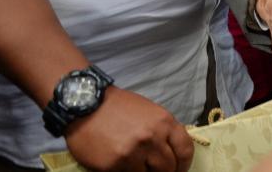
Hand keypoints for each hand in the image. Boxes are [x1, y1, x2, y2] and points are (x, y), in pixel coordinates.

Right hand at [65, 86, 193, 171]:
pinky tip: (124, 166)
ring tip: (139, 165)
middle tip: (158, 171)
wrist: (86, 105)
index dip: (185, 165)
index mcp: (164, 122)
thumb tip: (173, 150)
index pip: (185, 150)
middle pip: (169, 167)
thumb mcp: (149, 112)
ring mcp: (133, 153)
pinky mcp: (115, 165)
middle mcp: (152, 138)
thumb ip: (163, 130)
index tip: (181, 170)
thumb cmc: (118, 106)